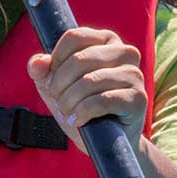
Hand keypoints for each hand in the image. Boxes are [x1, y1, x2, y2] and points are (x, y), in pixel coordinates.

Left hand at [28, 26, 145, 145]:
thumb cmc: (81, 106)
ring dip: (70, 101)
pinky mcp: (138, 98)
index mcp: (107, 40)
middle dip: (60, 85)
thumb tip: (38, 62)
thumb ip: (42, 71)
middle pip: (79, 59)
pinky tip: (78, 120)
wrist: (105, 140)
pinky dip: (83, 112)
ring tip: (68, 113)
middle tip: (58, 101)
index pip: (74, 37)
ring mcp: (134, 75)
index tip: (52, 80)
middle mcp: (125, 52)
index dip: (56, 60)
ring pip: (90, 81)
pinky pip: (102, 100)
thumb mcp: (56, 86)